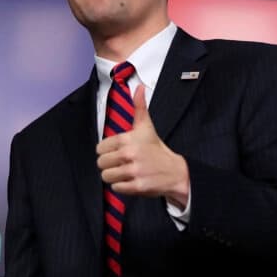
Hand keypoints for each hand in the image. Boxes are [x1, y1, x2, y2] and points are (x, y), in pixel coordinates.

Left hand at [95, 84, 189, 206]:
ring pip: (106, 176)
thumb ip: (139, 107)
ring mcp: (134, 171)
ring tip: (126, 173)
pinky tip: (131, 181)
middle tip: (122, 164)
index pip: (100, 148)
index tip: (118, 152)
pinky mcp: (137, 186)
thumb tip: (138, 87)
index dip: (107, 151)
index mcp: (127, 139)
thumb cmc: (156, 149)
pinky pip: (116, 188)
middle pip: (101, 163)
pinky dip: (122, 187)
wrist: (176, 171)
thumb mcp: (146, 127)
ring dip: (114, 177)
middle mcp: (129, 154)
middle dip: (109, 165)